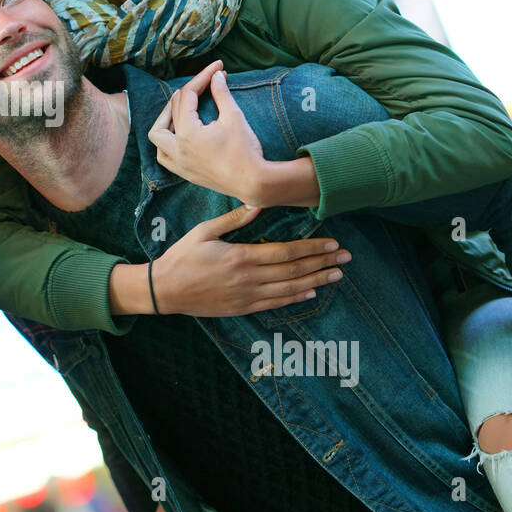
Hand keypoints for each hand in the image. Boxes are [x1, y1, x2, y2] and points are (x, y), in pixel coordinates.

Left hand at [148, 60, 266, 203]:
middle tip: (202, 84)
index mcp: (187, 133)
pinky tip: (179, 136)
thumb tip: (216, 75)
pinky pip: (165, 157)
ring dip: (165, 121)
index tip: (217, 68)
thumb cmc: (245, 150)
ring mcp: (179, 163)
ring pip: (157, 138)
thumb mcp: (234, 116)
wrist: (254, 183)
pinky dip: (166, 144)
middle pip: (171, 111)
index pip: (188, 96)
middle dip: (187, 93)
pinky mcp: (185, 174)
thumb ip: (221, 93)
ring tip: (180, 110)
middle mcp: (177, 148)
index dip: (203, 77)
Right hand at [151, 207, 348, 316]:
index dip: (312, 248)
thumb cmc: (182, 257)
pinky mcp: (243, 308)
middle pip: (294, 270)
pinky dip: (295, 298)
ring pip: (290, 289)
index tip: (332, 243)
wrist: (165, 290)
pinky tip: (311, 291)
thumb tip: (258, 204)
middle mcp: (249, 279)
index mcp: (241, 257)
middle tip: (345, 258)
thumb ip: (233, 219)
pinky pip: (275, 303)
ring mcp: (247, 296)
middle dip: (322, 263)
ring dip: (316, 281)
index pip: (286, 252)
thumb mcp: (204, 232)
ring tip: (337, 275)